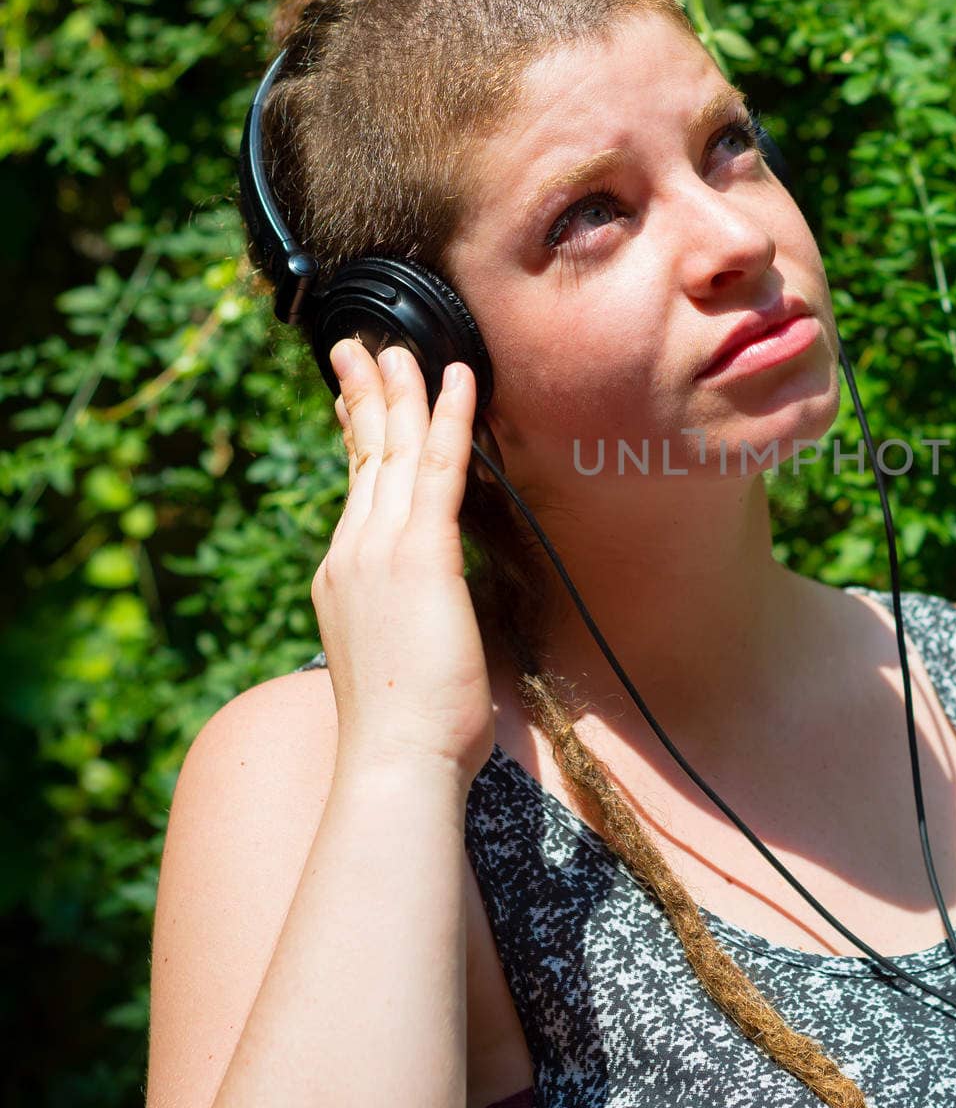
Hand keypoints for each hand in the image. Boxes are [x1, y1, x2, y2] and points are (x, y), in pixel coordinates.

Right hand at [313, 337, 493, 785]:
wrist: (394, 761)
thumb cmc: (408, 729)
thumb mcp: (397, 655)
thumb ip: (408, 613)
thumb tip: (429, 602)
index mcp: (344, 576)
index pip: (355, 489)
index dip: (357, 436)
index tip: (356, 398)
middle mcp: (353, 553)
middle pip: (363, 456)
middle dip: (365, 395)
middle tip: (361, 347)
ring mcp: (380, 551)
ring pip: (393, 450)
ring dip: (402, 391)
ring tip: (405, 347)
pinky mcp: (421, 557)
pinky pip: (437, 469)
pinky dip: (449, 419)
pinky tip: (458, 380)